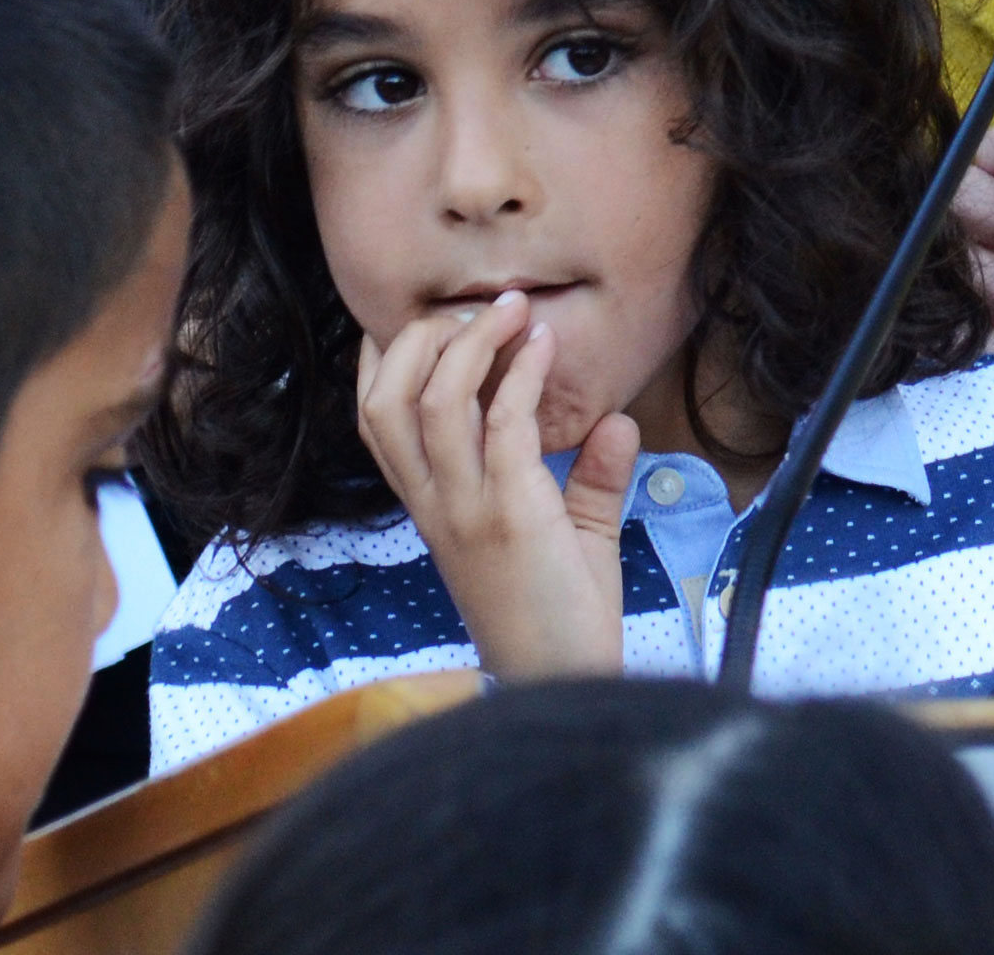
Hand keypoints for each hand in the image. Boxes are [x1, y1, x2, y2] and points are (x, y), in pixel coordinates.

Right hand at [357, 296, 635, 681]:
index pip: (376, 421)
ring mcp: (469, 510)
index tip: (432, 318)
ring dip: (470, 342)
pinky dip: (521, 374)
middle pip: (385, 401)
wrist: (570, 685)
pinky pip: (503, 425)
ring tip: (510, 309)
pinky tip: (545, 345)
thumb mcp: (574, 539)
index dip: (386, 359)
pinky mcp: (512, 515)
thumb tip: (616, 421)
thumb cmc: (566, 619)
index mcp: (435, 508)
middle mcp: (438, 506)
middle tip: (475, 308)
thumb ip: (589, 480)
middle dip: (417, 339)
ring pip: (433, 403)